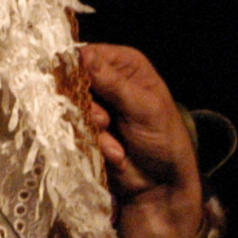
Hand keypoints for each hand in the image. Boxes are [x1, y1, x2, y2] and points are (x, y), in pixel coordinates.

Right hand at [82, 43, 202, 237]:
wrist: (162, 182)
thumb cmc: (164, 138)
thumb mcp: (143, 107)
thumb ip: (113, 83)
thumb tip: (84, 55)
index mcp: (125, 65)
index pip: (89, 55)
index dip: (77, 68)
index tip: (75, 85)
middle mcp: (108, 81)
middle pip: (74, 82)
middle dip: (87, 105)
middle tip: (105, 121)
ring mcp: (96, 107)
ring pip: (73, 108)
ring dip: (93, 128)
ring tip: (116, 143)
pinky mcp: (88, 130)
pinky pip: (76, 131)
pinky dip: (96, 144)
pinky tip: (118, 154)